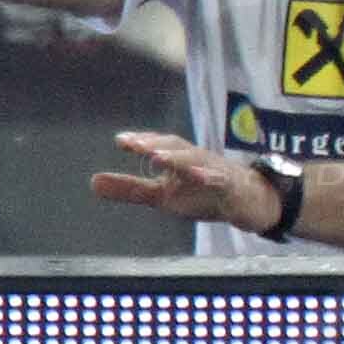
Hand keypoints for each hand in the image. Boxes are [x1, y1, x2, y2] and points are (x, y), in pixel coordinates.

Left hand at [94, 132, 282, 233]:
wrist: (251, 202)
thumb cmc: (204, 194)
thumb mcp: (162, 195)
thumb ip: (130, 188)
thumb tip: (92, 182)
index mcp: (178, 160)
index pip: (160, 145)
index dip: (142, 141)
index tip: (121, 141)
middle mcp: (196, 160)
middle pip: (176, 146)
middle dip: (156, 143)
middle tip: (134, 144)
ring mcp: (215, 171)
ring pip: (196, 160)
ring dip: (177, 157)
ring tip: (157, 158)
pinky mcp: (232, 186)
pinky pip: (221, 179)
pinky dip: (210, 176)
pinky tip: (198, 176)